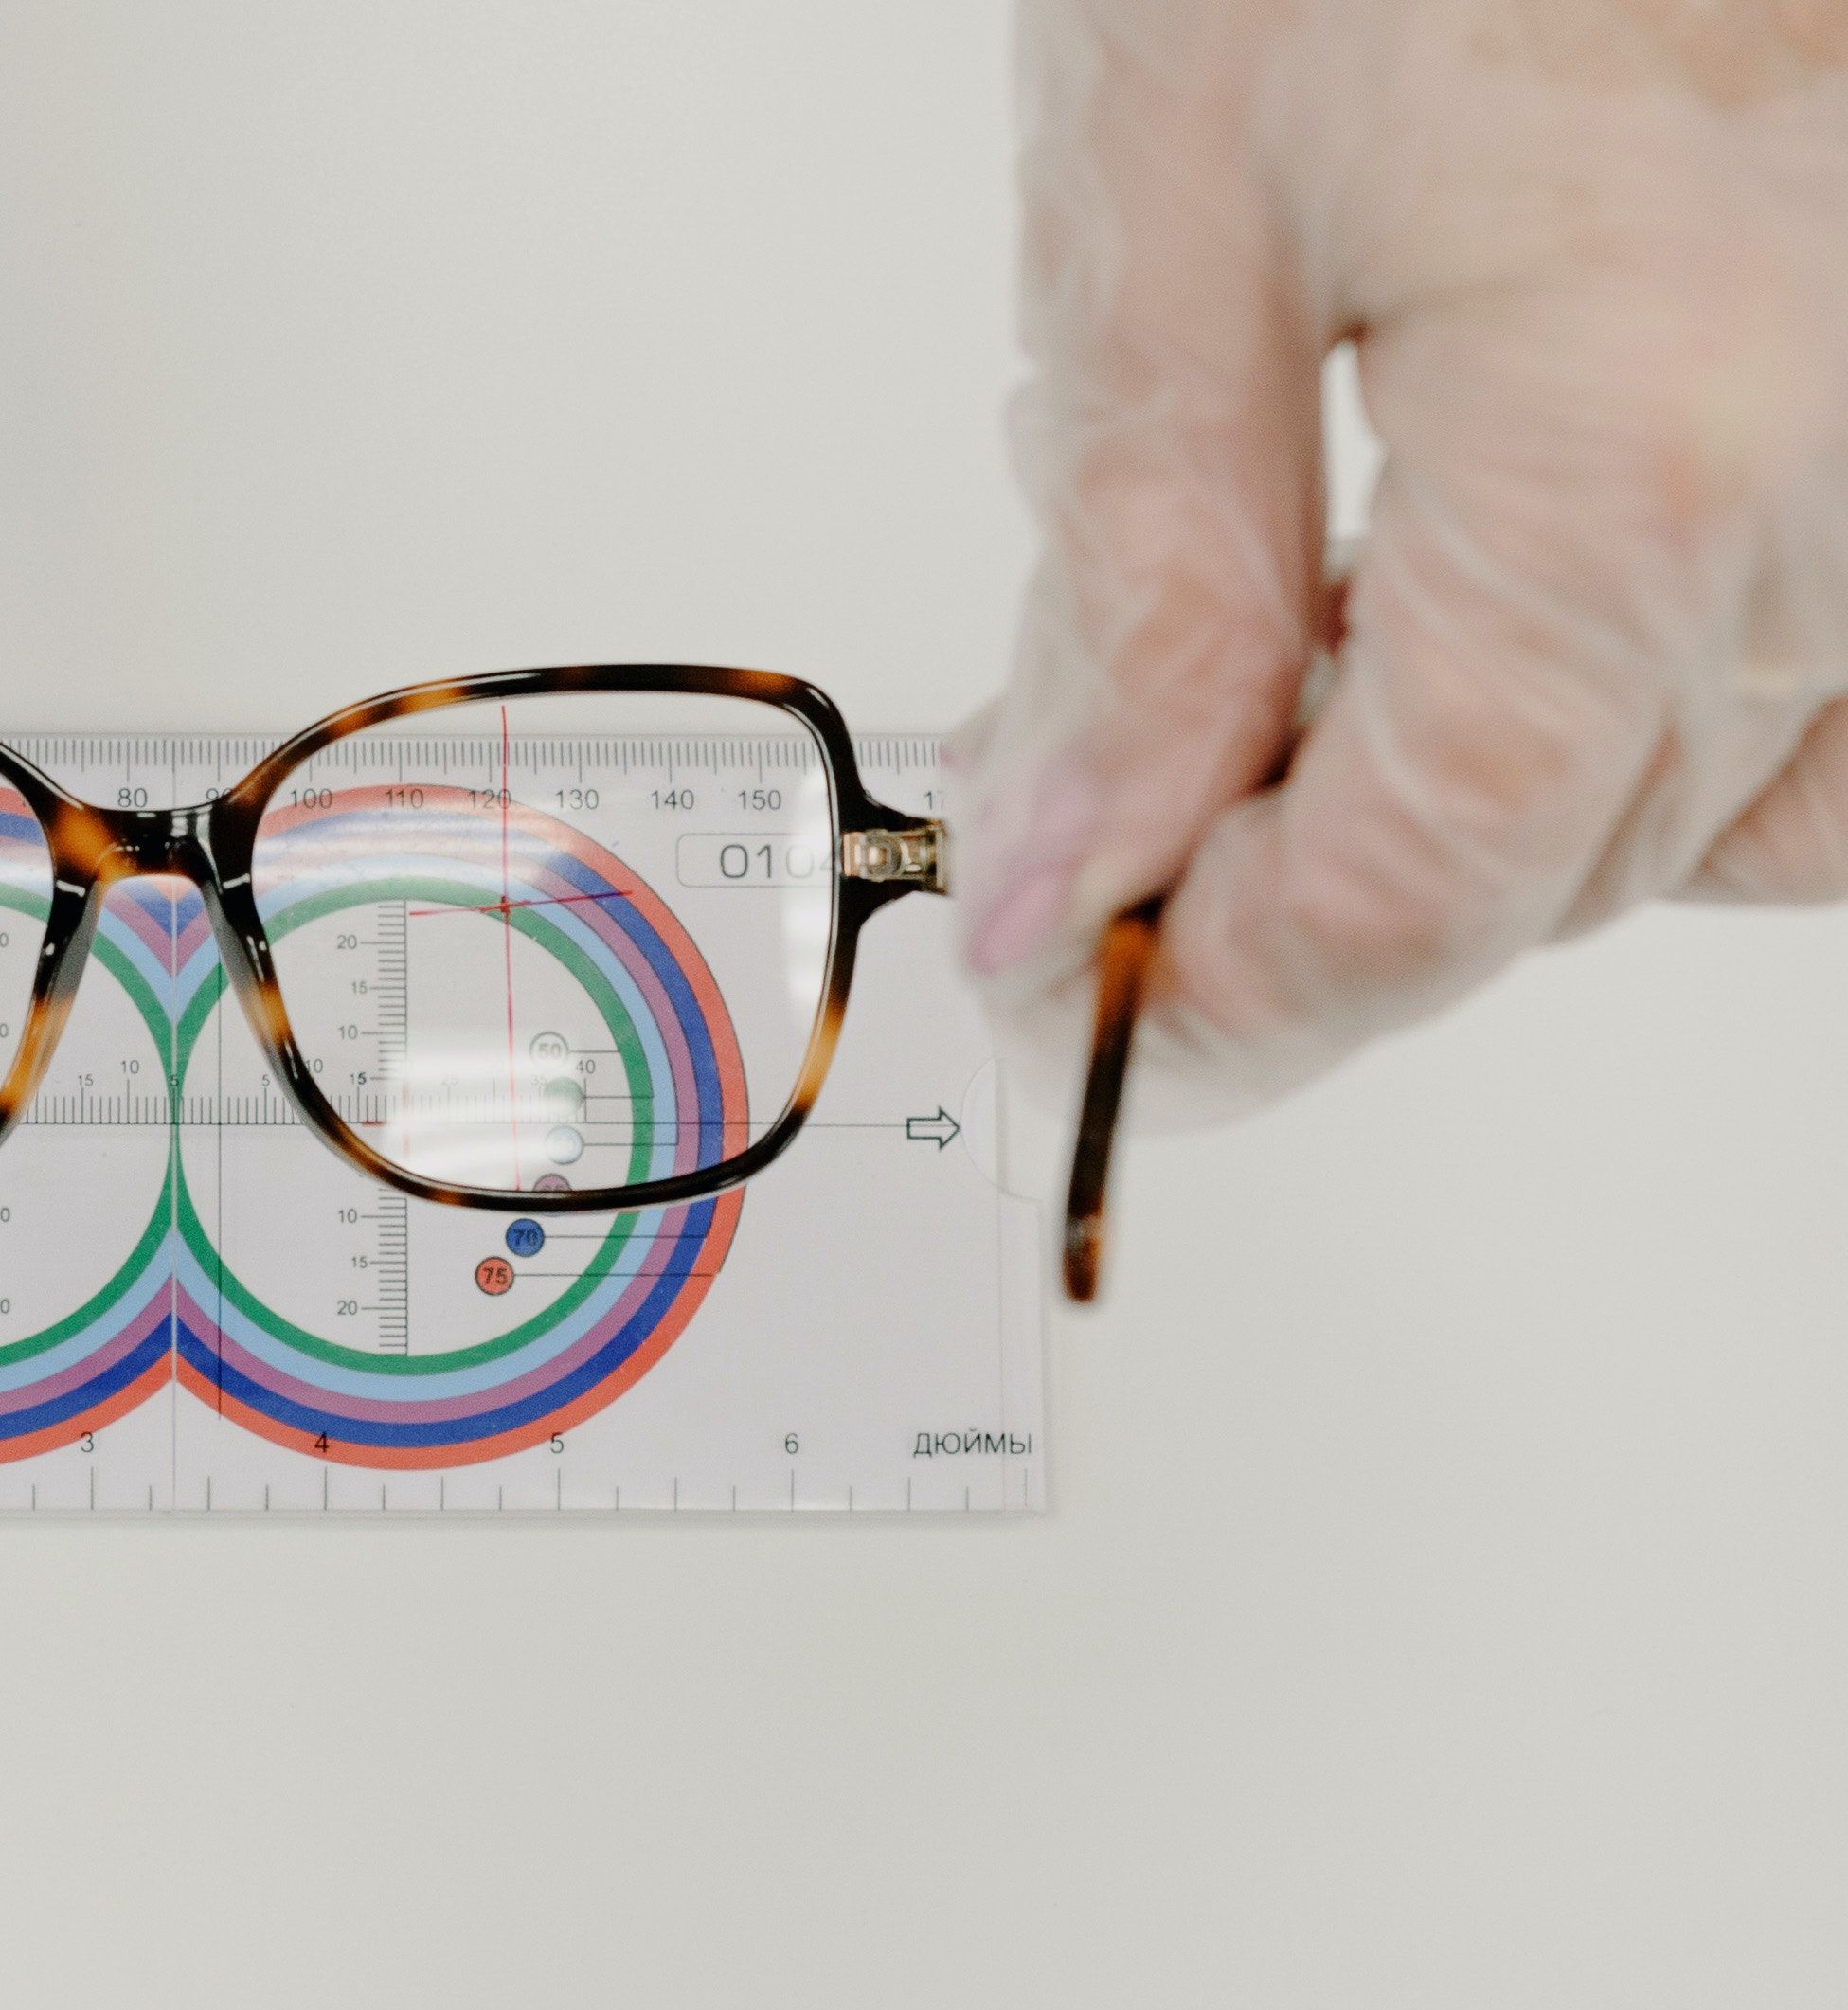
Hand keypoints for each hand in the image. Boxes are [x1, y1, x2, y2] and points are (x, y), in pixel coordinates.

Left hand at [954, 0, 1847, 1121]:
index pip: (1415, 901)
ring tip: (1301, 628)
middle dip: (1292, 876)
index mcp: (1647, 464)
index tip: (1068, 991)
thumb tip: (1061, 883)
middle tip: (1099, 781)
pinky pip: (1842, 709)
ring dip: (1472, 800)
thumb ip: (1141, 588)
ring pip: (1704, 818)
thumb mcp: (1179, 194)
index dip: (1216, 994)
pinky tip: (1508, 597)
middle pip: (1544, 874)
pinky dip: (1661, 716)